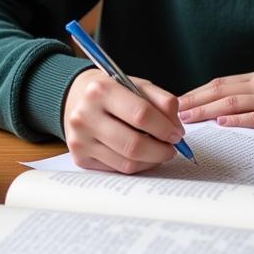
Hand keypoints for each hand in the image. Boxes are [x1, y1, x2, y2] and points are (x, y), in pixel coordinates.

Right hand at [63, 69, 186, 173]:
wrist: (76, 98)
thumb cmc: (113, 91)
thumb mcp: (137, 85)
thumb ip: (162, 101)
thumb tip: (176, 129)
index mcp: (101, 90)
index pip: (140, 114)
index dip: (164, 127)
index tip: (177, 134)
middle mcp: (85, 116)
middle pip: (133, 144)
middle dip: (160, 150)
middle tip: (172, 148)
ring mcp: (80, 140)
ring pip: (127, 162)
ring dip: (152, 160)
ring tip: (160, 151)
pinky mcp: (80, 158)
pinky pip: (117, 169)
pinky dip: (137, 165)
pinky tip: (144, 156)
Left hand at [177, 66, 253, 131]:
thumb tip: (239, 99)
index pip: (221, 82)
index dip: (198, 91)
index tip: (180, 99)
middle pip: (219, 90)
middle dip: (194, 100)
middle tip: (172, 109)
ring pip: (231, 103)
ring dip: (206, 110)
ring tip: (186, 118)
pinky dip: (236, 120)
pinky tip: (221, 124)